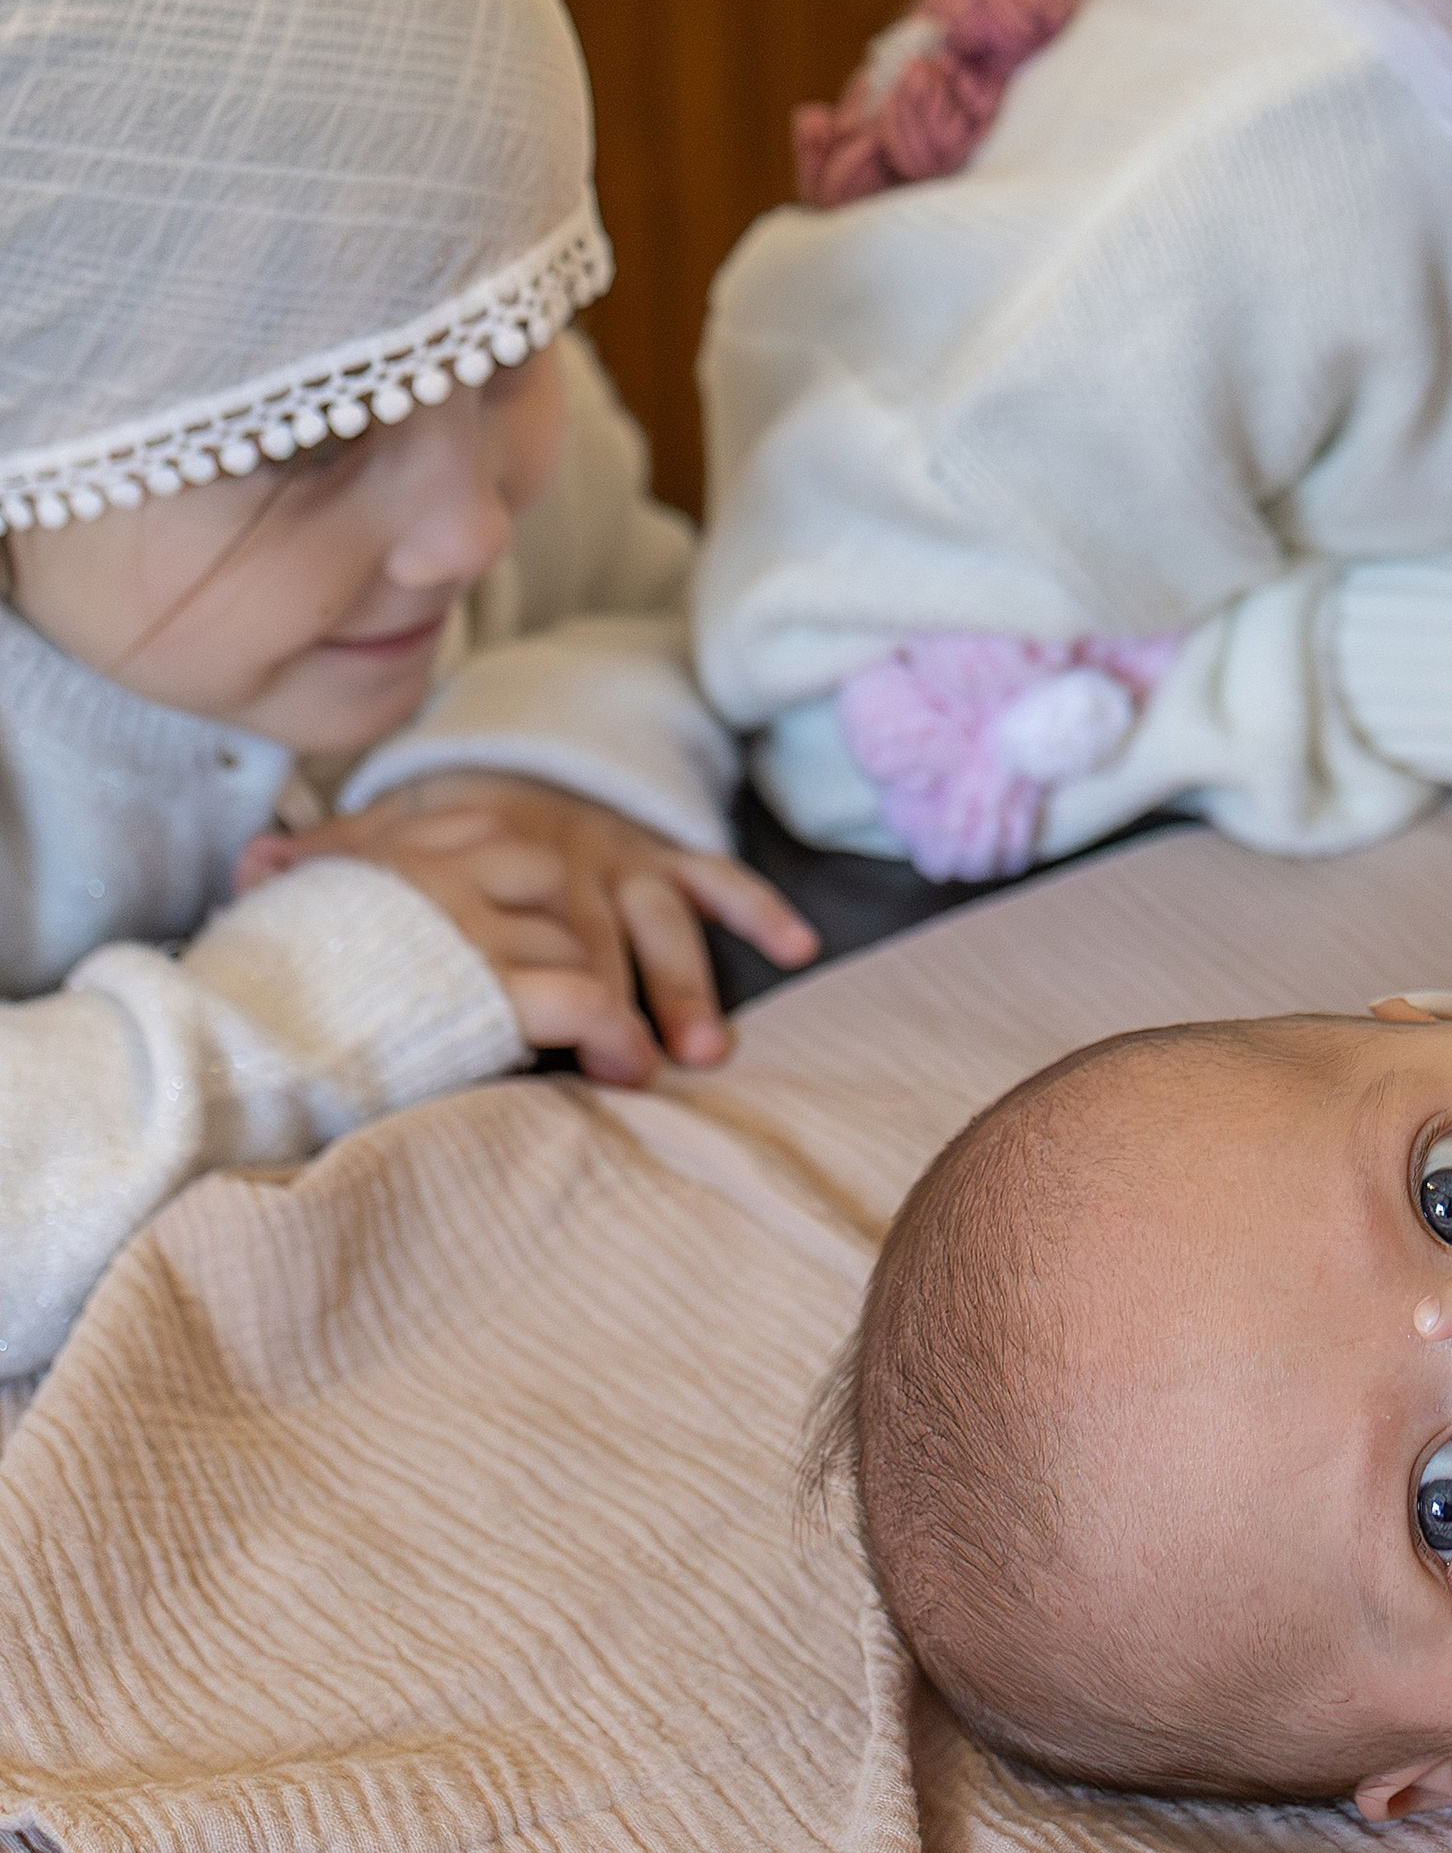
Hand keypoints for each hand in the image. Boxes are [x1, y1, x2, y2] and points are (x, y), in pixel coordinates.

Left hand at [235, 776, 818, 1083]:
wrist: (485, 774)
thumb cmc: (423, 846)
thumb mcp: (367, 846)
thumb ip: (318, 862)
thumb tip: (250, 868)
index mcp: (481, 856)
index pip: (518, 929)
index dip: (541, 988)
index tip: (550, 1049)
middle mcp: (558, 855)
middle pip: (597, 935)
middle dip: (621, 1005)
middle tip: (638, 1077)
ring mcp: (616, 855)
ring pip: (660, 919)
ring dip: (688, 983)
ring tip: (704, 1051)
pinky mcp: (657, 855)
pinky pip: (715, 876)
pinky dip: (757, 909)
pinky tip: (800, 946)